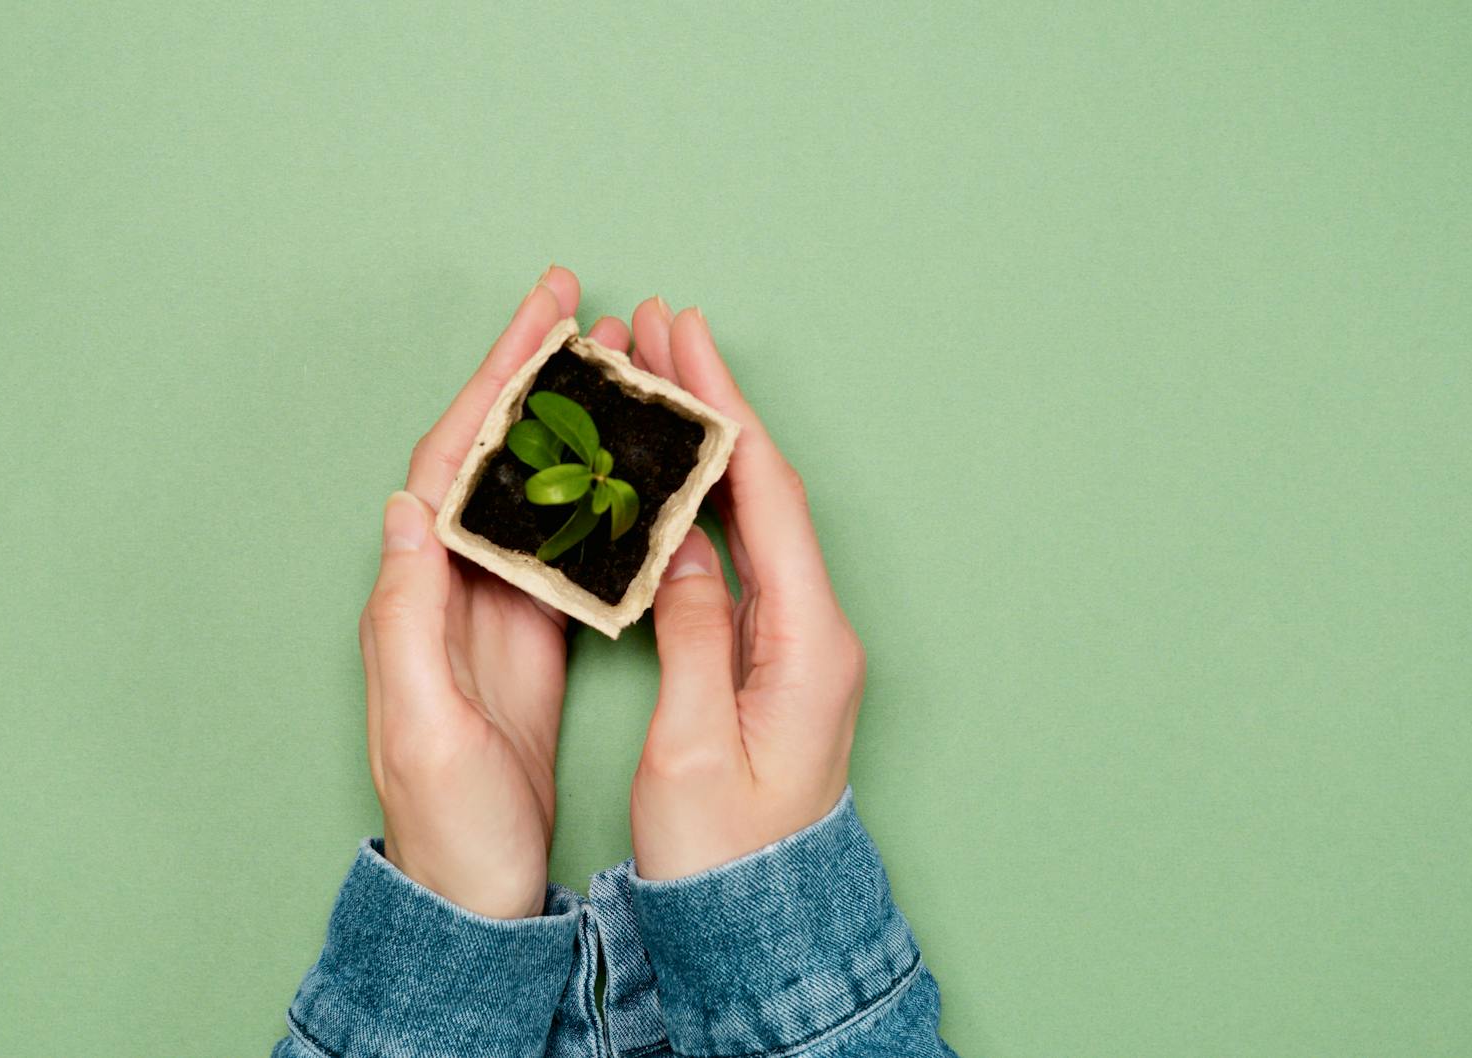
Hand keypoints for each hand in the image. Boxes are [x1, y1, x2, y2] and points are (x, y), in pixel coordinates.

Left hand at [359, 267, 630, 917]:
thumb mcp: (422, 726)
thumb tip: (408, 508)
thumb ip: (407, 617)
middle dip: (529, 373)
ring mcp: (494, 606)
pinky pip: (566, 538)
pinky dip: (596, 487)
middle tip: (575, 303)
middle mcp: (451, 584)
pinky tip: (628, 460)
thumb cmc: (446, 821)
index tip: (540, 319)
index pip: (454, 461)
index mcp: (419, 592)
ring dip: (567, 417)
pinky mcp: (532, 633)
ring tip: (609, 359)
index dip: (495, 383)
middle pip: (492, 453)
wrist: (472, 889)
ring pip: (532, 483)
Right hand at [625, 302, 867, 880]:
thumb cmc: (728, 851)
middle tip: (664, 331)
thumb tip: (680, 548)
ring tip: (656, 380)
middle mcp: (815, 630)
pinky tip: (665, 475)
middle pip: (763, 490)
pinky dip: (699, 503)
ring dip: (704, 446)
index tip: (686, 345)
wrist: (760, 919)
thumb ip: (692, 635)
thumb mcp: (696, 745)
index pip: (765, 497)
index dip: (723, 413)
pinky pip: (737, 556)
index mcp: (809, 642)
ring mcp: (796, 642)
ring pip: (749, 516)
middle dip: (714, 406)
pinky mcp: (770, 658)